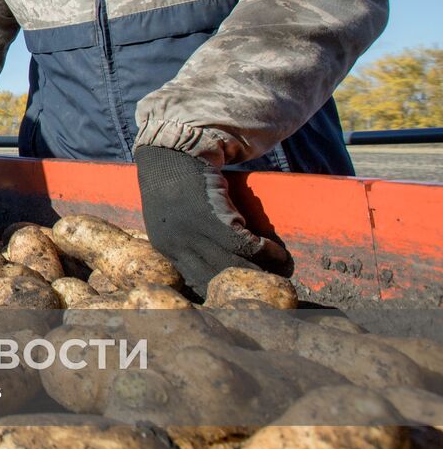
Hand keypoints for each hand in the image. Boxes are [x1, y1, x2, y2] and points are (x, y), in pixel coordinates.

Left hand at [134, 145, 291, 296]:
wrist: (172, 151)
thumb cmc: (174, 183)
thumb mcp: (170, 220)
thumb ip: (184, 243)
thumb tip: (214, 265)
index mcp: (166, 249)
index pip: (195, 283)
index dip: (221, 292)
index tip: (241, 297)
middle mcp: (177, 246)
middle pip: (218, 279)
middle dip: (246, 287)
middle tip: (269, 292)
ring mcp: (194, 233)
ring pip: (234, 265)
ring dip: (262, 271)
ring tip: (281, 273)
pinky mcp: (213, 218)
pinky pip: (245, 244)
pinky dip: (265, 252)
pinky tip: (278, 253)